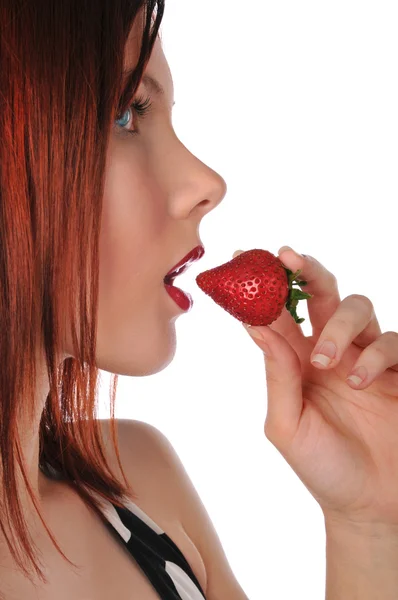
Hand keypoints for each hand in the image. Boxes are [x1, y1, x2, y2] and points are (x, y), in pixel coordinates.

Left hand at [239, 247, 397, 526]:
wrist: (367, 505)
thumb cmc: (321, 466)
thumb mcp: (286, 424)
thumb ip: (276, 374)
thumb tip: (255, 325)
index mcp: (297, 361)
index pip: (278, 312)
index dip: (262, 284)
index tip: (244, 256)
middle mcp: (331, 351)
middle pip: (322, 293)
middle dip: (306, 270)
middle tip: (289, 258)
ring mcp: (366, 358)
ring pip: (357, 307)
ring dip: (339, 326)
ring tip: (326, 362)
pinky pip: (393, 341)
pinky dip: (376, 355)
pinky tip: (361, 382)